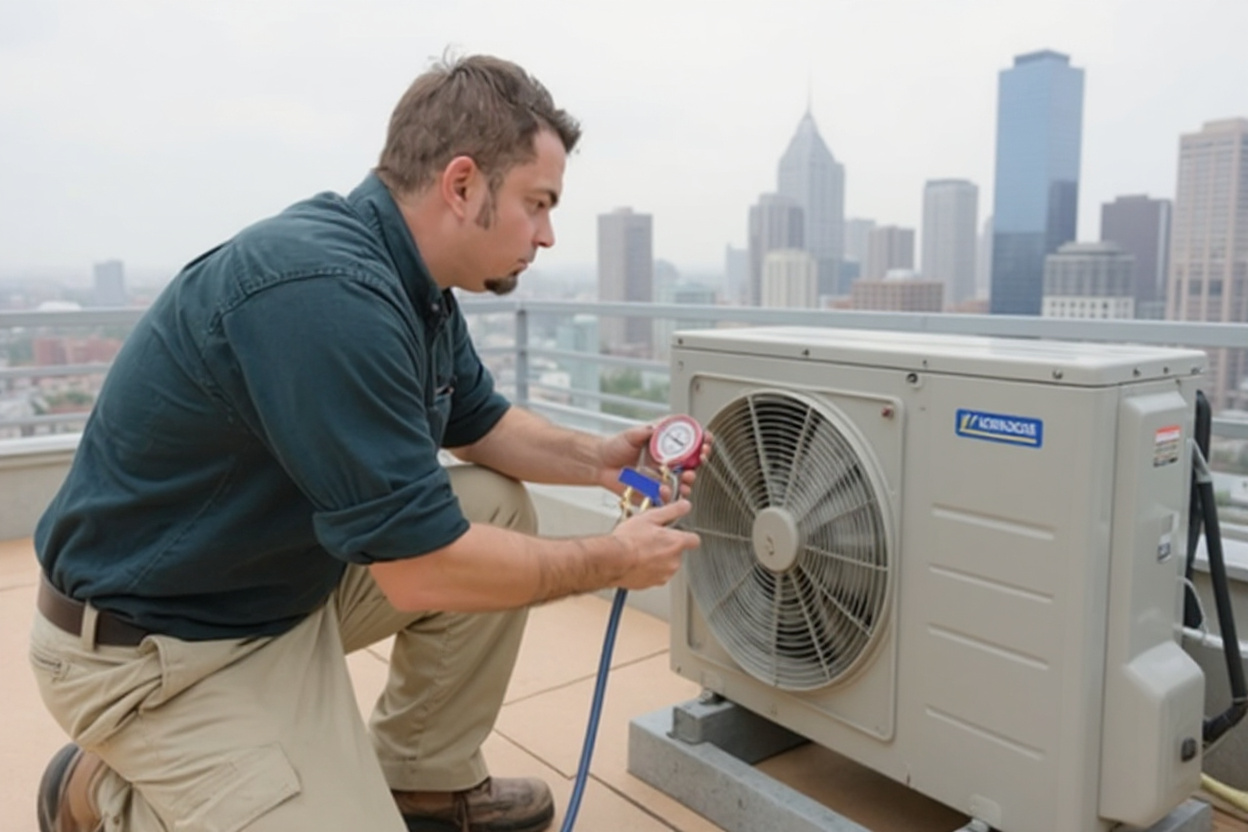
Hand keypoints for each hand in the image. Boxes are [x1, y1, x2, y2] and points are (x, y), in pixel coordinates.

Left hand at [596, 422, 713, 500]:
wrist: (600, 464)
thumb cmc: (614, 447)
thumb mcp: (631, 434)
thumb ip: (644, 431)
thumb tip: (656, 427)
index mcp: (665, 444)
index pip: (690, 440)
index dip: (701, 439)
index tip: (705, 438)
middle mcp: (667, 459)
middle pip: (693, 460)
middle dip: (701, 458)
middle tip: (702, 457)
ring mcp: (663, 475)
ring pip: (685, 479)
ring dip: (691, 477)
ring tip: (688, 476)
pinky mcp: (656, 490)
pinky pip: (669, 495)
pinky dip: (673, 494)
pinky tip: (672, 490)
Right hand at [610, 500, 700, 589]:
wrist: (612, 561)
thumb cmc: (628, 540)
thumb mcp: (650, 516)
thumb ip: (672, 510)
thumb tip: (685, 506)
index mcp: (676, 543)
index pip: (694, 540)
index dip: (685, 535)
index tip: (676, 532)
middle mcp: (674, 561)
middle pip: (678, 552)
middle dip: (668, 546)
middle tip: (651, 538)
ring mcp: (664, 574)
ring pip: (667, 564)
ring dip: (659, 558)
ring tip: (642, 550)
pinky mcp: (652, 584)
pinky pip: (656, 575)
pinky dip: (649, 569)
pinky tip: (638, 561)